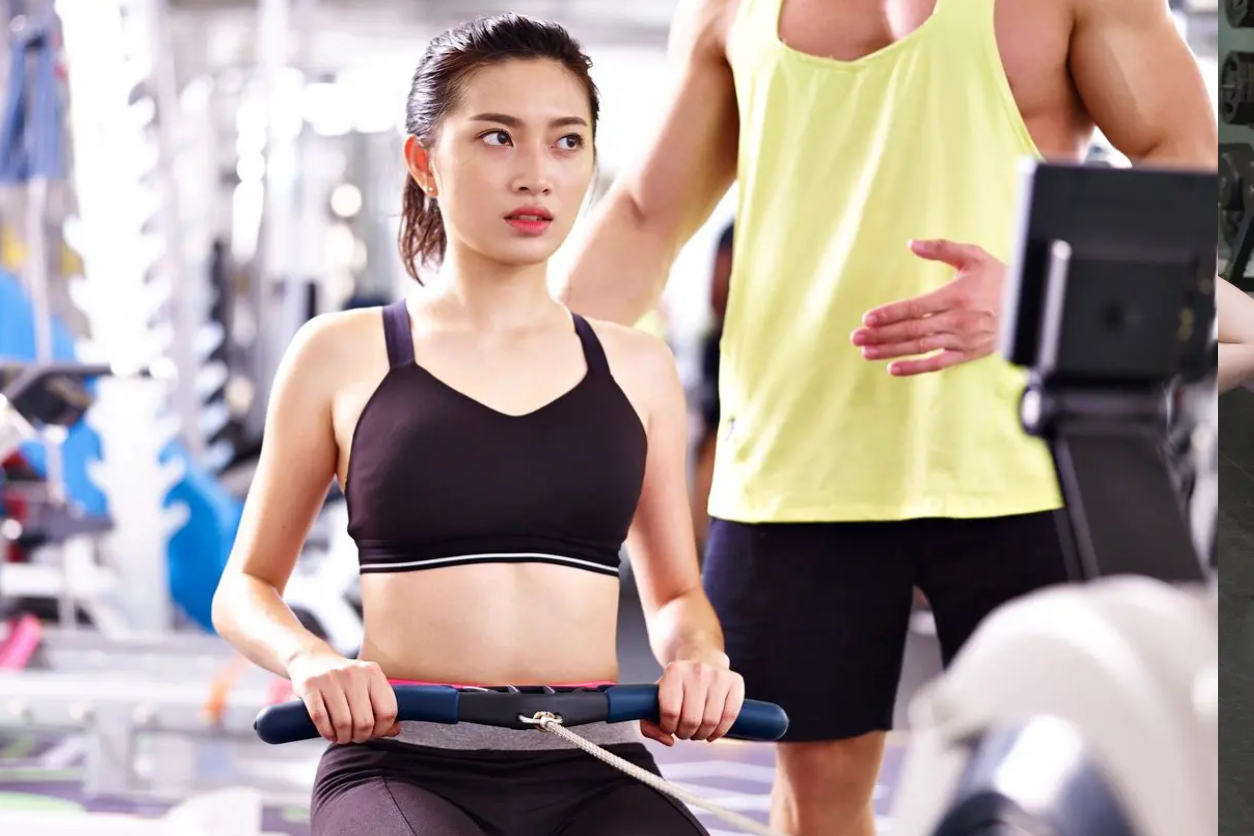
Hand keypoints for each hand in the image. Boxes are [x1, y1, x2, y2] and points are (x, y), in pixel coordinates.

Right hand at [286, 650, 400, 743]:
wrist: (311, 659)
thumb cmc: (344, 679)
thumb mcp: (367, 685)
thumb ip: (382, 706)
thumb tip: (395, 730)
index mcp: (373, 672)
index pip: (388, 711)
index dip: (382, 729)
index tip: (373, 732)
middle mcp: (354, 673)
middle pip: (365, 722)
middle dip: (360, 737)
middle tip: (355, 736)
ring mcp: (331, 678)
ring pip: (343, 723)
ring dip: (343, 737)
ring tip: (342, 736)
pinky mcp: (310, 685)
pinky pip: (321, 719)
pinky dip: (326, 732)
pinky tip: (329, 732)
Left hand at [640, 652, 744, 745]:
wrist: (703, 659)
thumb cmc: (678, 685)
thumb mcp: (657, 696)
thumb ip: (649, 723)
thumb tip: (668, 741)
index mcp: (673, 671)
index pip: (670, 712)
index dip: (668, 727)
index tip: (669, 727)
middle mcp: (697, 670)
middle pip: (691, 720)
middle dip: (685, 733)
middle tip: (684, 731)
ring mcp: (718, 675)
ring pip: (711, 721)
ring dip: (702, 735)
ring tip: (697, 731)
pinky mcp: (735, 682)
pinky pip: (729, 717)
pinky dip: (720, 731)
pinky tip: (712, 732)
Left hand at [851, 239, 1004, 375]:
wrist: (1030, 305)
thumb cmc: (997, 277)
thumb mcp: (972, 256)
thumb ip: (941, 248)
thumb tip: (911, 243)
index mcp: (956, 296)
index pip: (916, 307)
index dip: (891, 314)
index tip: (868, 318)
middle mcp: (957, 320)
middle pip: (912, 329)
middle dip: (881, 334)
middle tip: (856, 337)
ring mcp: (961, 340)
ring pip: (919, 347)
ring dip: (890, 350)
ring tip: (866, 352)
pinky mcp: (966, 354)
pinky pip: (937, 364)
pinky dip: (914, 368)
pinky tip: (892, 368)